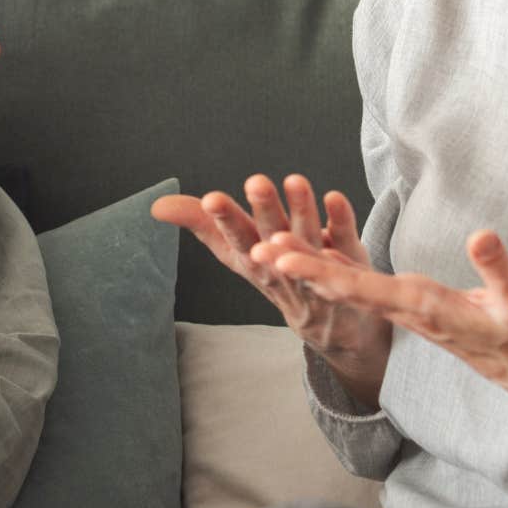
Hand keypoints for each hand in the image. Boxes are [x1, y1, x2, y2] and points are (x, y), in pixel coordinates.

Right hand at [152, 175, 391, 398]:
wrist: (332, 326)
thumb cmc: (278, 275)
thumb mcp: (237, 253)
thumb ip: (202, 224)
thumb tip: (156, 206)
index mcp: (254, 262)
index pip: (236, 240)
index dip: (225, 220)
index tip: (212, 198)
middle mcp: (284, 267)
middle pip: (273, 238)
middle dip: (264, 212)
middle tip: (256, 181)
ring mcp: (319, 269)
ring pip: (310, 240)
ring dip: (303, 211)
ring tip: (296, 181)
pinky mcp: (351, 263)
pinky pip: (348, 241)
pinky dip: (342, 220)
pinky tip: (336, 197)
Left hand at [272, 228, 507, 410]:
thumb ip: (499, 271)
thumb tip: (482, 235)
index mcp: (422, 305)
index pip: (361, 287)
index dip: (319, 270)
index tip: (284, 257)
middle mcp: (405, 307)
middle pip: (341, 286)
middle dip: (299, 268)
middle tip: (256, 248)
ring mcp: (405, 308)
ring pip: (348, 286)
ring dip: (310, 266)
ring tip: (273, 245)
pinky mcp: (412, 306)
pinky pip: (365, 287)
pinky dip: (338, 269)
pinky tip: (319, 255)